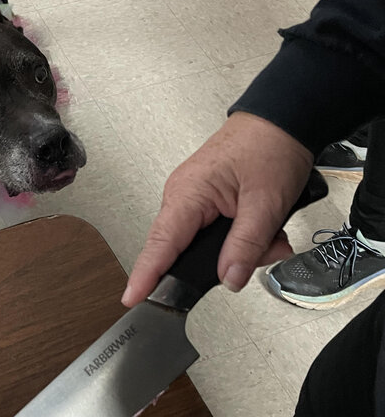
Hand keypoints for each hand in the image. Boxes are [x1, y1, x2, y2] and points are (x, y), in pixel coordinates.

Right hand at [122, 112, 313, 306]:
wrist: (283, 118)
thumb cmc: (270, 145)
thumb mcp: (266, 202)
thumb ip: (246, 246)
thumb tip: (229, 279)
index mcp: (188, 194)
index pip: (161, 244)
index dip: (146, 275)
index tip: (133, 298)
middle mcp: (183, 196)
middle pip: (186, 252)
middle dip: (227, 261)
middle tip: (267, 250)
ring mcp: (193, 199)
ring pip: (206, 246)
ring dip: (242, 248)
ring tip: (274, 235)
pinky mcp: (207, 201)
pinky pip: (216, 234)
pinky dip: (243, 237)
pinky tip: (266, 229)